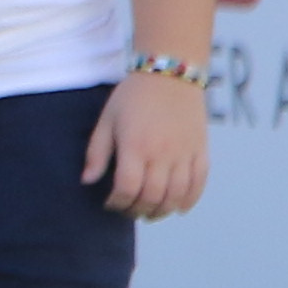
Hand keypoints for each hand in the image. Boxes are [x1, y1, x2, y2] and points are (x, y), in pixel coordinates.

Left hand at [84, 71, 209, 220]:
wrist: (170, 74)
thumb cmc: (132, 97)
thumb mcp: (106, 120)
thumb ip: (96, 153)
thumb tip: (87, 181)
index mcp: (135, 146)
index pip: (127, 189)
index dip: (117, 203)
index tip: (110, 203)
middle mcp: (162, 153)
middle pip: (152, 197)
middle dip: (137, 210)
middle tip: (128, 211)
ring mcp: (184, 153)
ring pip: (176, 195)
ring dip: (162, 211)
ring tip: (150, 213)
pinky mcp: (200, 150)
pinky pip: (199, 183)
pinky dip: (189, 200)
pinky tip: (177, 207)